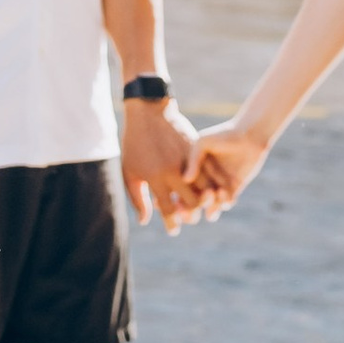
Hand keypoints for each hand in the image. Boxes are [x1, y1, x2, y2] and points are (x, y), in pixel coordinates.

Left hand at [121, 95, 207, 231]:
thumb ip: (138, 198)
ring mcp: (187, 159)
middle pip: (192, 203)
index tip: (174, 230)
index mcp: (157, 178)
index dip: (173, 225)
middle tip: (188, 217)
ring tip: (202, 206)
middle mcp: (174, 171)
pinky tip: (212, 190)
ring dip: (207, 201)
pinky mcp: (196, 148)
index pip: (169, 211)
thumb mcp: (130, 171)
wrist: (148, 112)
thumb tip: (145, 221)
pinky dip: (213, 183)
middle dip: (192, 215)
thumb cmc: (134, 143)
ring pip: (206, 188)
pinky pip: (210, 170)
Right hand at [187, 123, 269, 212]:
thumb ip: (193, 160)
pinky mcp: (234, 188)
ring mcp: (219, 185)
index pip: (183, 188)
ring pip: (212, 204)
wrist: (249, 135)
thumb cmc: (223, 135)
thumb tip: (185, 180)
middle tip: (200, 199)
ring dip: (212, 204)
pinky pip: (227, 202)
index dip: (178, 198)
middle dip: (194, 206)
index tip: (176, 203)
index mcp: (194, 169)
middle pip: (196, 200)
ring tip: (217, 192)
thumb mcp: (203, 143)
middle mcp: (205, 180)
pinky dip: (225, 202)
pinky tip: (224, 192)